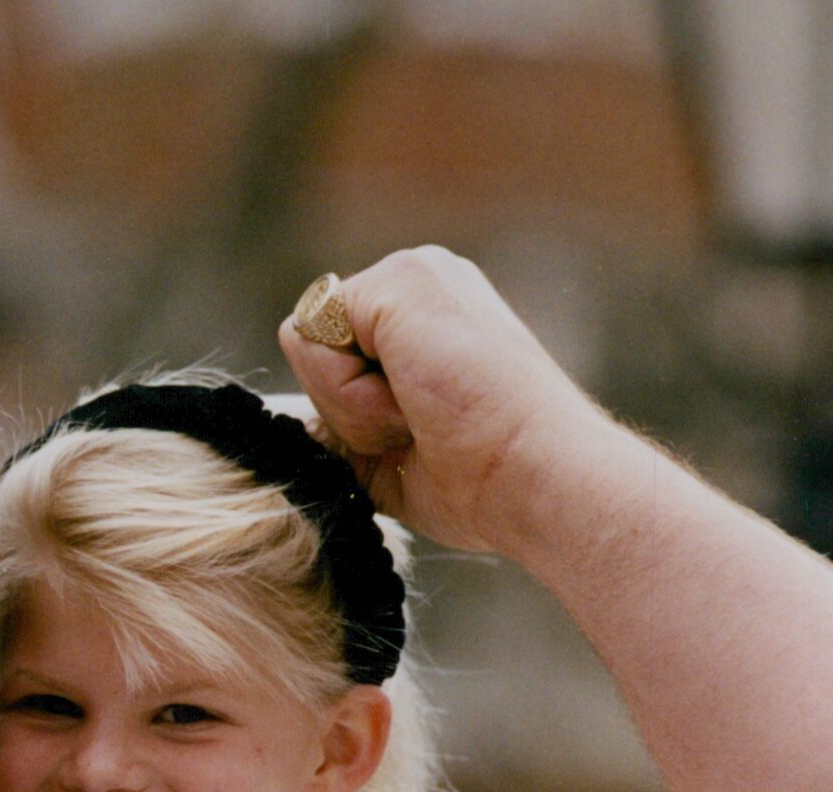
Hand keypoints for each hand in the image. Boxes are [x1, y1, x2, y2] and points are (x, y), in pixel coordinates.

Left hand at [277, 247, 612, 555]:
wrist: (534, 477)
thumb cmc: (481, 479)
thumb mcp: (390, 448)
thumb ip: (343, 420)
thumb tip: (297, 422)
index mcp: (424, 316)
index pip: (327, 353)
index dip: (350, 411)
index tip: (421, 432)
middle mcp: (419, 280)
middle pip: (311, 346)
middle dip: (345, 407)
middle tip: (421, 427)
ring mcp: (413, 272)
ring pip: (308, 343)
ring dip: (349, 404)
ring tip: (421, 415)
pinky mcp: (401, 278)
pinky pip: (312, 340)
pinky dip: (349, 393)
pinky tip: (415, 399)